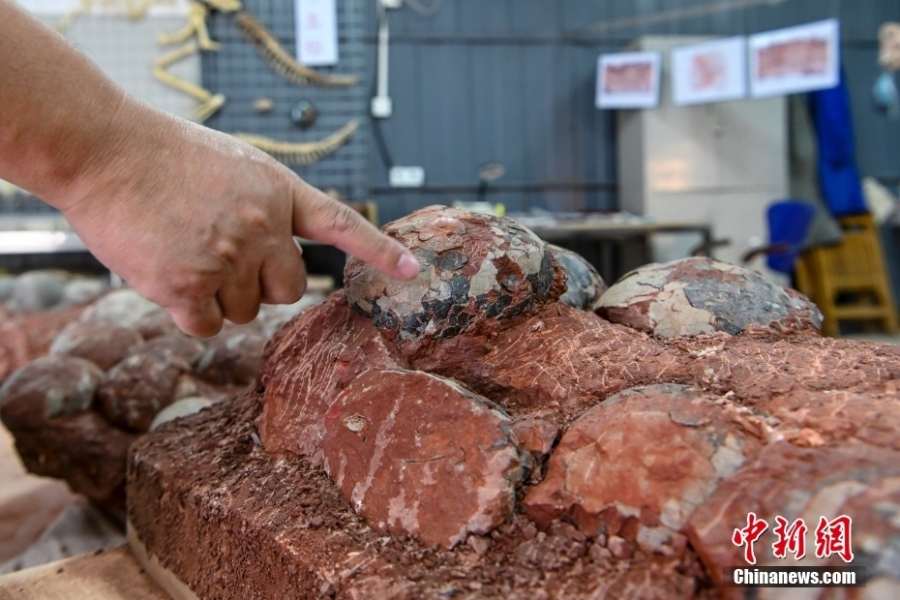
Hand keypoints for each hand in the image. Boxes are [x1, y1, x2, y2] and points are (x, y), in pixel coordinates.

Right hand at [61, 108, 418, 337]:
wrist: (104, 150)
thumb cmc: (164, 154)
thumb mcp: (236, 166)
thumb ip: (266, 207)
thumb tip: (278, 253)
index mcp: (278, 193)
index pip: (341, 225)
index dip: (377, 250)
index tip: (410, 270)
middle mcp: (262, 228)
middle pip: (290, 289)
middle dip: (265, 284)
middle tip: (226, 258)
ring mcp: (227, 260)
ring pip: (245, 311)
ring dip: (220, 296)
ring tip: (183, 252)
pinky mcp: (187, 288)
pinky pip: (208, 326)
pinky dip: (191, 313)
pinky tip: (166, 275)